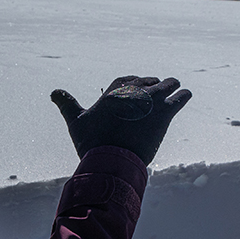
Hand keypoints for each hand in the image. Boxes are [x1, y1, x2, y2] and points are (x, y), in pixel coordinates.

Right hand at [51, 76, 191, 165]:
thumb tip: (53, 92)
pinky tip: (186, 95)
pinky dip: (183, 96)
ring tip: (175, 88)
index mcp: (114, 91)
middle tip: (158, 89)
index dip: (134, 83)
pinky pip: (180, 98)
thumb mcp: (76, 120)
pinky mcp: (165, 113)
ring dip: (171, 86)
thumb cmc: (92, 142)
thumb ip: (67, 104)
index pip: (128, 80)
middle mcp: (134, 91)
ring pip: (167, 86)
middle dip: (153, 85)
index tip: (138, 85)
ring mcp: (151, 100)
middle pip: (149, 82)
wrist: (112, 158)